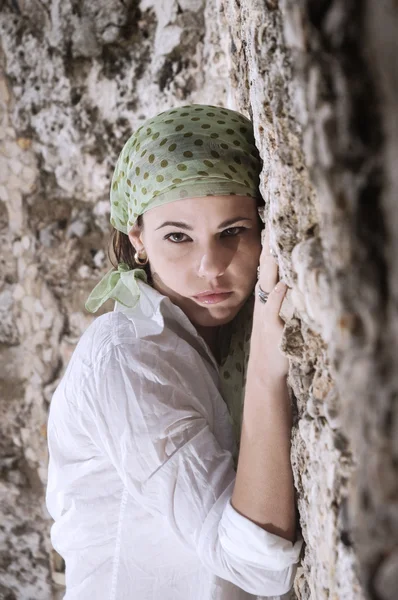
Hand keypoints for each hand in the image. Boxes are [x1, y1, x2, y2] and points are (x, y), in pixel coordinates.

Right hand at [256, 222, 288, 379]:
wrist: (266, 371)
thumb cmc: (274, 342)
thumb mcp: (274, 315)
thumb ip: (281, 297)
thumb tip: (292, 275)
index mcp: (266, 296)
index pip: (266, 265)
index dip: (269, 245)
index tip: (273, 222)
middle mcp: (265, 301)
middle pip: (266, 268)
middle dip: (270, 246)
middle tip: (274, 224)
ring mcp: (267, 314)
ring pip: (269, 284)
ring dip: (274, 265)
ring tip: (277, 245)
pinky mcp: (273, 329)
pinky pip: (274, 309)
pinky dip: (279, 295)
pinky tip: (284, 283)